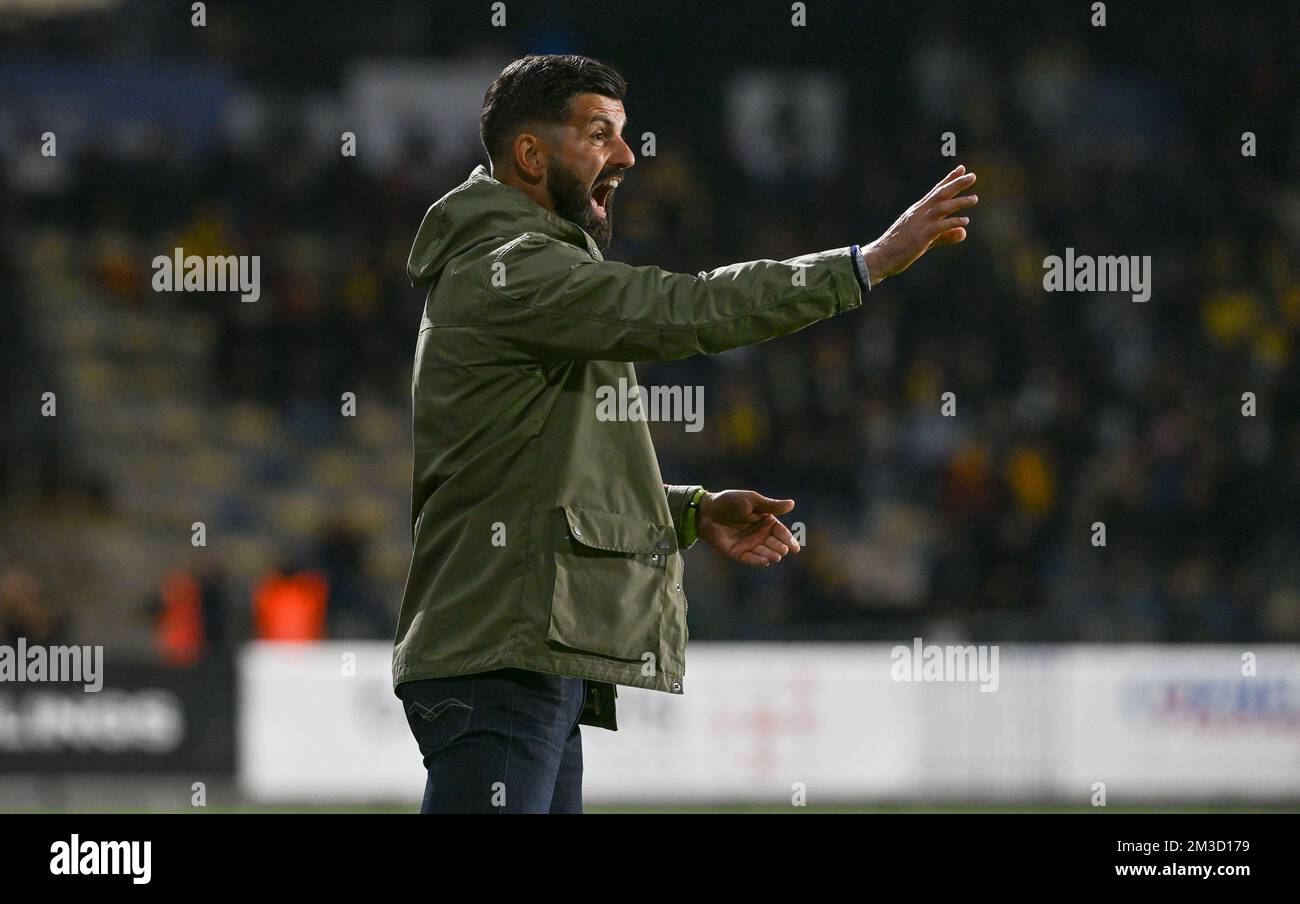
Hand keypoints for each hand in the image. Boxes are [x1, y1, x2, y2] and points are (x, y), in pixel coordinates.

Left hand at [697, 490, 800, 566]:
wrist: (706, 511)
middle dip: (780, 548)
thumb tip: (792, 503)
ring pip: (764, 553)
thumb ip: (770, 505)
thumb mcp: (751, 500)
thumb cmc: (729, 502)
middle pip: (774, 544)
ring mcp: (749, 544)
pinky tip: (765, 561)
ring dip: (771, 555)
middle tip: (784, 550)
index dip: (789, 540)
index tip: (795, 548)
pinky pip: (750, 559)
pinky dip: (758, 561)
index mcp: (765, 521)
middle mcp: (759, 534)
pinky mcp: (737, 553)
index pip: (781, 532)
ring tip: (776, 556)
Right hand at [862, 164, 977, 284]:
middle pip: (940, 194)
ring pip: (941, 207)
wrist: (880, 257)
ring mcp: (919, 224)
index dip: (949, 179)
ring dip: (958, 202)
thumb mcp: (926, 241)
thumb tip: (964, 232)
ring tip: (974, 198)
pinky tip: (965, 222)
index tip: (962, 169)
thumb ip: (945, 235)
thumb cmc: (899, 249)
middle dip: (956, 184)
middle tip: (972, 176)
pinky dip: (952, 222)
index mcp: (917, 211)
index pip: (936, 191)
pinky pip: (939, 226)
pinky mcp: (920, 236)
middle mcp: (918, 213)